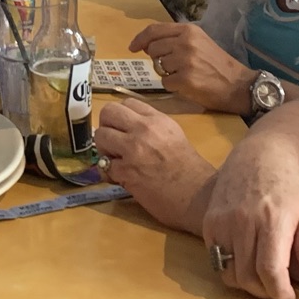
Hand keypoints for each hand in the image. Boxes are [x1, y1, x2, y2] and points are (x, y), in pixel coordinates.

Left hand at [92, 97, 216, 232]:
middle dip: (106, 127)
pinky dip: (111, 173)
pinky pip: (105, 165)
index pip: (127, 103)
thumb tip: (126, 128)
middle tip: (112, 143)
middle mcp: (143, 129)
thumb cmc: (189, 169)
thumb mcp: (173, 136)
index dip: (120, 117)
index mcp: (157, 119)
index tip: (122, 129)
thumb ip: (151, 128)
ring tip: (116, 160)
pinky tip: (122, 178)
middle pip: (109, 112)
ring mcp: (133, 149)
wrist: (198, 196)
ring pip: (100, 136)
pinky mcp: (126, 171)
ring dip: (104, 150)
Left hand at [130, 22, 252, 112]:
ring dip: (166, 73)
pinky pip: (165, 82)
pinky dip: (173, 86)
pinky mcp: (185, 79)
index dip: (140, 38)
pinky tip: (187, 85)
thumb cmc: (218, 65)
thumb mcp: (199, 42)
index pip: (154, 30)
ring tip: (184, 75)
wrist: (239, 85)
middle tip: (174, 66)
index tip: (133, 47)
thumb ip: (175, 39)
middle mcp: (186, 42)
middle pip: (153, 49)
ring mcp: (185, 61)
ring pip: (157, 66)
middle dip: (158, 59)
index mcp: (188, 30)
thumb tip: (147, 44)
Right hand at [201, 129, 298, 298]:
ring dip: (247, 283)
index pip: (270, 270)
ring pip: (229, 272)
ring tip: (263, 277)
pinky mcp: (209, 221)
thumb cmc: (290, 191)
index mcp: (273, 219)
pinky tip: (246, 260)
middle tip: (277, 289)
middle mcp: (243, 219)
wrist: (260, 157)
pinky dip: (231, 268)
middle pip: (248, 276)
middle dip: (265, 292)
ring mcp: (222, 219)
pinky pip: (216, 259)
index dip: (279, 292)